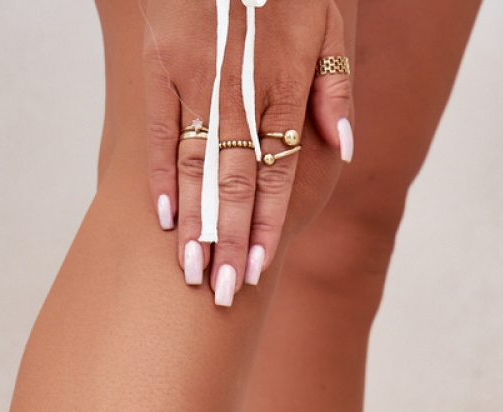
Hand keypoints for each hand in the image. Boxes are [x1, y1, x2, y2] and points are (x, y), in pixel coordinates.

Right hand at [143, 0, 353, 304]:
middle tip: (225, 293)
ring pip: (194, 163)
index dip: (267, 222)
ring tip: (192, 274)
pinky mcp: (160, 64)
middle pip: (235, 179)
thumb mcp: (326, 21)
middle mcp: (240, 85)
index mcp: (284, 79)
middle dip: (230, 240)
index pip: (277, 168)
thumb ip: (336, 86)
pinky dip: (159, 177)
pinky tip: (163, 222)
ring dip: (195, 224)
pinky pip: (158, 131)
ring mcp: (196, 76)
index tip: (261, 269)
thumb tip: (345, 150)